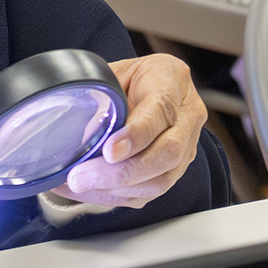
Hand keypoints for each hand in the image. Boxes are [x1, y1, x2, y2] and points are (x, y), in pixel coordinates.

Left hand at [52, 54, 206, 208]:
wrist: (158, 80)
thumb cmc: (134, 74)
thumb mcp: (117, 71)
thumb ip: (105, 96)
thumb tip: (84, 134)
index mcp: (172, 81)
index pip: (160, 113)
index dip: (136, 136)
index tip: (109, 151)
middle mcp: (187, 117)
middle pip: (166, 154)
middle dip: (121, 172)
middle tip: (82, 177)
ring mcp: (186, 147)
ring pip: (160, 180)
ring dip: (116, 189)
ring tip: (80, 185)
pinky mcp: (175, 170)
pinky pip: (149, 192)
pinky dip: (116, 196)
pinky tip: (89, 191)